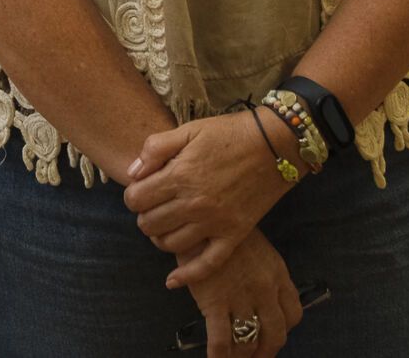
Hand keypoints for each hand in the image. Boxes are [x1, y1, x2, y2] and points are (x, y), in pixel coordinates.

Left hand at [122, 112, 295, 282]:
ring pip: (170, 245)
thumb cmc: (230, 133)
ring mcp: (214, 222)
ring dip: (160, 237)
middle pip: (149, 224)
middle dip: (144, 215)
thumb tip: (132, 174)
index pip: (136, 199)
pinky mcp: (234, 234)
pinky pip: (207, 264)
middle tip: (154, 206)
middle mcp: (194, 203)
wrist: (275, 145)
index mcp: (179, 175)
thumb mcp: (189, 129)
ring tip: (166, 225)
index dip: (133, 195)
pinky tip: (172, 280)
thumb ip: (155, 148)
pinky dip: (187, 275)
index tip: (142, 190)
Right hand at [184, 228, 303, 357]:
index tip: (273, 334)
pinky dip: (220, 357)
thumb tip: (258, 297)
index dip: (284, 329)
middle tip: (256, 357)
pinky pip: (222, 341)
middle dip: (266, 351)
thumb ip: (263, 273)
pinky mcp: (216, 302)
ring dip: (243, 355)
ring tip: (234, 357)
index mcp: (278, 273)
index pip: (293, 313)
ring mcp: (242, 297)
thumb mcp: (256, 247)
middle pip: (276, 334)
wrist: (200, 217)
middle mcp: (265, 289)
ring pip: (249, 341)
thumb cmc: (224, 229)